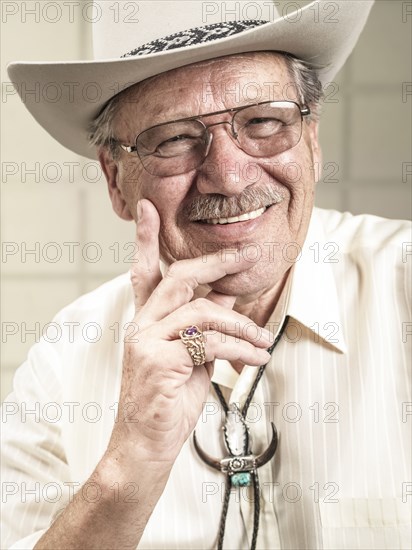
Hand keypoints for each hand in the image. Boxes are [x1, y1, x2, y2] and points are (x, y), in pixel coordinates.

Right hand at [108, 199, 273, 464]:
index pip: (144, 272)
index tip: (148, 209)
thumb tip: (227, 295)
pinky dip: (238, 349)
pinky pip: (208, 342)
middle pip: (180, 279)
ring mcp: (146, 341)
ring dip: (241, 326)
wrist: (146, 446)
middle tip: (248, 254)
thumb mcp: (191, 357)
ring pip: (203, 312)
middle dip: (217, 263)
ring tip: (262, 342)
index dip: (146, 240)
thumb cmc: (168, 401)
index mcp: (146, 321)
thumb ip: (203, 325)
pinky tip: (255, 360)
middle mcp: (141, 325)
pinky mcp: (158, 360)